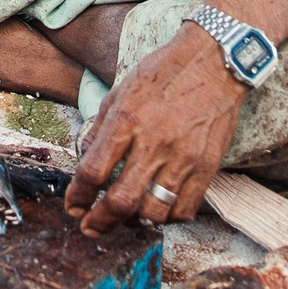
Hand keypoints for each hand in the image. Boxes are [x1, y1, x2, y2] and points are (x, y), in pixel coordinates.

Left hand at [66, 24, 243, 234]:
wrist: (213, 61)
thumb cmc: (164, 72)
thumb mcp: (121, 91)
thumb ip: (100, 129)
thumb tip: (85, 162)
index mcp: (127, 120)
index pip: (93, 171)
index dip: (78, 196)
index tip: (74, 206)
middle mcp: (154, 142)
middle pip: (122, 201)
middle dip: (100, 221)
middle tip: (91, 227)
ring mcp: (184, 157)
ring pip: (154, 212)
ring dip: (133, 223)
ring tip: (125, 219)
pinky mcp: (208, 166)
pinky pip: (185, 209)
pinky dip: (167, 219)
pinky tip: (157, 211)